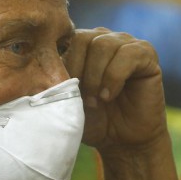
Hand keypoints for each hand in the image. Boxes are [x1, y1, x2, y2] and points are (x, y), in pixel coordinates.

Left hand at [64, 28, 166, 150]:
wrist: (123, 141)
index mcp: (84, 45)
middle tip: (82, 99)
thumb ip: (55, 81)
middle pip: (84, 38)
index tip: (64, 91)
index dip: (64, 64)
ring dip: (96, 76)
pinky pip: (128, 55)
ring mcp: (127, 44)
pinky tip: (110, 96)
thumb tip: (34, 70)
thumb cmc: (93, 120)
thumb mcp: (67, 99)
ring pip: (104, 45)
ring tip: (96, 101)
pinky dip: (114, 77)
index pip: (67, 38)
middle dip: (79, 71)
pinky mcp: (147, 55)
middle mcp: (105, 39)